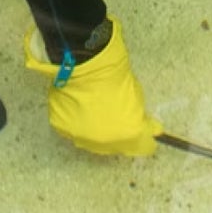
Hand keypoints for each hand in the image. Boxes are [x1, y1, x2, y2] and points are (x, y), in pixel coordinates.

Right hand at [24, 19, 161, 156]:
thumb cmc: (115, 76)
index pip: (143, 147)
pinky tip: (80, 108)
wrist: (86, 64)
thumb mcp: (137, 96)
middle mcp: (106, 143)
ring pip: (92, 141)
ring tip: (95, 112)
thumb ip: (141, 117)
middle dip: (119, 136)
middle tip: (116, 118)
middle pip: (116, 148)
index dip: (145, 139)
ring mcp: (82, 138)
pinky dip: (78, 122)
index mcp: (130, 134)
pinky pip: (73, 130)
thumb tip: (149, 126)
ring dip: (96, 130)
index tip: (145, 130)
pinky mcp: (63, 129)